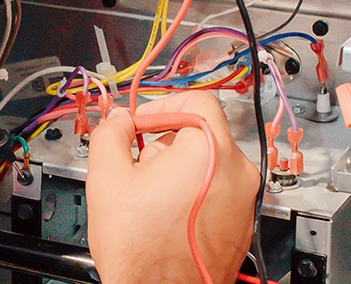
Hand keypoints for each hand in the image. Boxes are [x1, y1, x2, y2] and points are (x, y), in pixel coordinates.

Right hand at [86, 91, 259, 283]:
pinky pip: (218, 188)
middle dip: (167, 140)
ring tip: (150, 194)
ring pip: (210, 161)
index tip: (142, 123)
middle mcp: (237, 172)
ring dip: (179, 166)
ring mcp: (243, 200)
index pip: (196, 100)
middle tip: (140, 162)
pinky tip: (166, 211)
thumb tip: (119, 120)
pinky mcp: (240, 222)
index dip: (162, 105)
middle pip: (203, 131)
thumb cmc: (141, 249)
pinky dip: (193, 190)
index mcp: (210, 151)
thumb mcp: (107, 177)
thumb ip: (111, 133)